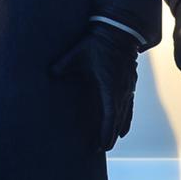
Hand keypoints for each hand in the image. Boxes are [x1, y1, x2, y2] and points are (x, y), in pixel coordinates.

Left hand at [50, 23, 139, 150]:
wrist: (119, 31)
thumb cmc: (97, 43)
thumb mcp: (77, 54)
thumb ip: (63, 65)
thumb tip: (50, 73)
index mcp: (110, 86)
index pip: (110, 115)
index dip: (107, 132)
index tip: (103, 146)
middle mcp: (122, 90)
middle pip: (118, 118)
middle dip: (111, 134)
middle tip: (103, 148)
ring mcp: (128, 86)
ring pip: (125, 112)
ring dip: (120, 126)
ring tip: (114, 139)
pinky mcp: (130, 82)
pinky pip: (130, 103)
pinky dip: (126, 116)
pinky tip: (124, 123)